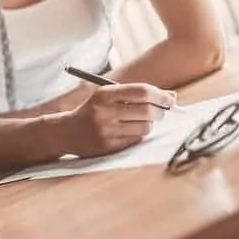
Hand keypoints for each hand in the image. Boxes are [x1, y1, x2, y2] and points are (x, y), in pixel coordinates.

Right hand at [61, 83, 175, 156]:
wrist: (66, 132)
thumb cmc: (94, 110)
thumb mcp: (109, 96)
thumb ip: (138, 94)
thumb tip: (172, 96)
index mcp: (104, 94)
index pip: (142, 91)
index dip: (160, 95)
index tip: (169, 99)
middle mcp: (104, 112)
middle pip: (147, 111)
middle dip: (160, 111)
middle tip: (159, 111)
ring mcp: (106, 130)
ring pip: (145, 127)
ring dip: (149, 124)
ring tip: (139, 122)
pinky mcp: (108, 146)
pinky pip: (136, 140)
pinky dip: (138, 135)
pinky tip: (129, 131)